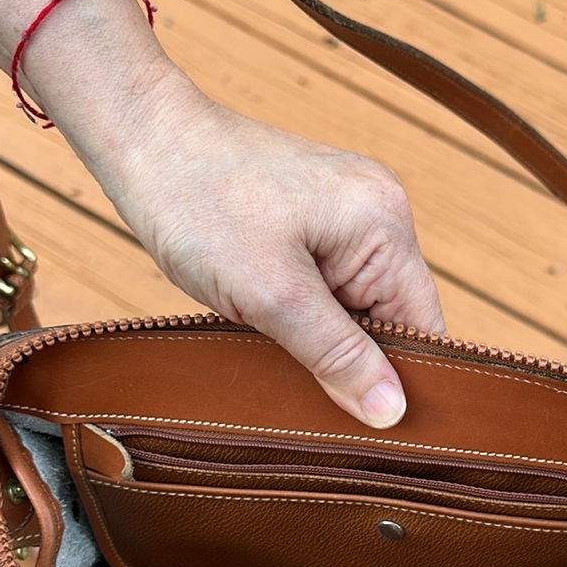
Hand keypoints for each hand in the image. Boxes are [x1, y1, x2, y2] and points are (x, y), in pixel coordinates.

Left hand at [103, 69, 444, 428]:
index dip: (401, 379)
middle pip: (391, 319)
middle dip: (352, 358)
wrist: (144, 141)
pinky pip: (330, 287)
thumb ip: (337, 355)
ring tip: (279, 345)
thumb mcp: (272, 294)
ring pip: (356, 308)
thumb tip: (392, 412)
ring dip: (323, 337)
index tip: (369, 425)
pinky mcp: (316, 221)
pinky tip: (272, 320)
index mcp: (385, 225)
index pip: (423, 326)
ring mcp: (348, 215)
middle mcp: (379, 214)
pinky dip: (305, 313)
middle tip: (309, 390)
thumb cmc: (200, 203)